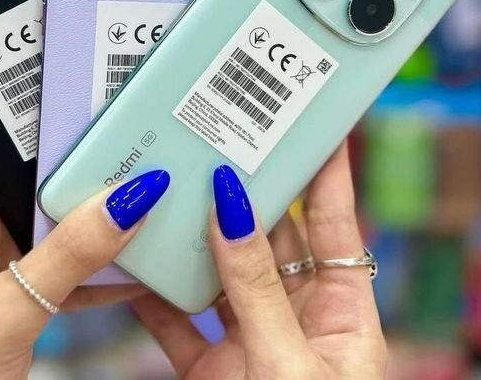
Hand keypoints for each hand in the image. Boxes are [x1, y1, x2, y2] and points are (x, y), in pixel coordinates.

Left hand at [0, 113, 166, 379]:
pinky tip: (139, 250)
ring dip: (91, 199)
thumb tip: (129, 200)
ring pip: (50, 207)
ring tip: (140, 170)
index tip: (45, 60)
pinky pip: (67, 254)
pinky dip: (100, 255)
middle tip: (118, 112)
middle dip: (68, 141)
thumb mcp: (8, 309)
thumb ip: (70, 256)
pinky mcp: (21, 284)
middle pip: (22, 160)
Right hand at [133, 141, 386, 378]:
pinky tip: (138, 267)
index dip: (327, 174)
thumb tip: (229, 212)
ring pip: (220, 274)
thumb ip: (256, 290)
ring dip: (195, 240)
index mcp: (342, 314)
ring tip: (173, 192)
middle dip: (246, 194)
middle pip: (269, 239)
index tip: (318, 125)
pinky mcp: (211, 370)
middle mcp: (296, 319)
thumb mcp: (290, 362)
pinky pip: (177, 322)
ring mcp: (251, 342)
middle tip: (223, 146)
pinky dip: (156, 298)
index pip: (333, 224)